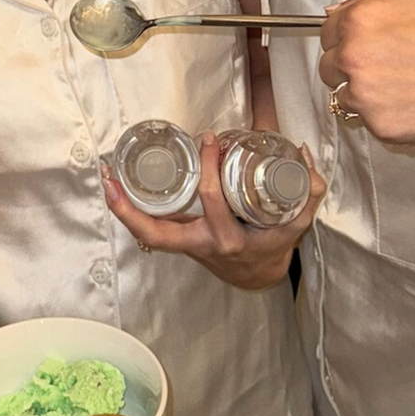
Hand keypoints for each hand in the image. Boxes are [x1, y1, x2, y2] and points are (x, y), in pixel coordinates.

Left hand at [102, 132, 323, 290]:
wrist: (260, 275)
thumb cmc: (274, 244)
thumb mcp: (297, 221)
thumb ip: (308, 189)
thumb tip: (301, 152)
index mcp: (230, 240)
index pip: (212, 201)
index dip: (210, 169)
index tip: (210, 139)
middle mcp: (202, 245)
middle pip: (156, 233)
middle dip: (131, 206)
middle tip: (115, 173)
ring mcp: (187, 246)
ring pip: (146, 235)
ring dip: (122, 208)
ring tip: (106, 177)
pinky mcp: (179, 241)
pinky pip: (150, 231)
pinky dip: (131, 211)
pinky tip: (118, 187)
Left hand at [318, 0, 414, 148]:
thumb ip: (376, 5)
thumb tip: (340, 10)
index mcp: (362, 19)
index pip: (328, 28)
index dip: (346, 36)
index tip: (361, 44)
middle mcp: (354, 55)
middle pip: (328, 64)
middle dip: (349, 66)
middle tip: (386, 69)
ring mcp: (364, 94)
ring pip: (343, 95)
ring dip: (363, 93)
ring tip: (403, 90)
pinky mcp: (380, 127)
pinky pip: (368, 121)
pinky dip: (384, 116)